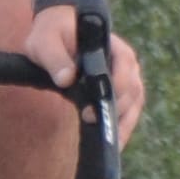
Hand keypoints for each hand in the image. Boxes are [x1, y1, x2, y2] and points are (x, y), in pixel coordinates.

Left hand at [20, 6, 146, 148]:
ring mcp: (126, 77)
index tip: (97, 107)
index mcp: (112, 45)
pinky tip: (113, 144)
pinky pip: (129, 111)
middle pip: (133, 90)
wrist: (57, 34)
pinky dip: (123, 127)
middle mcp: (126, 62)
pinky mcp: (120, 92)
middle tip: (94, 126)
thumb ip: (54, 57)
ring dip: (124, 124)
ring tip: (109, 144)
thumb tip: (66, 78)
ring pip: (134, 104)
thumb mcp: (45, 41)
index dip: (116, 86)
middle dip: (117, 112)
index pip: (125, 65)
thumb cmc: (52, 35)